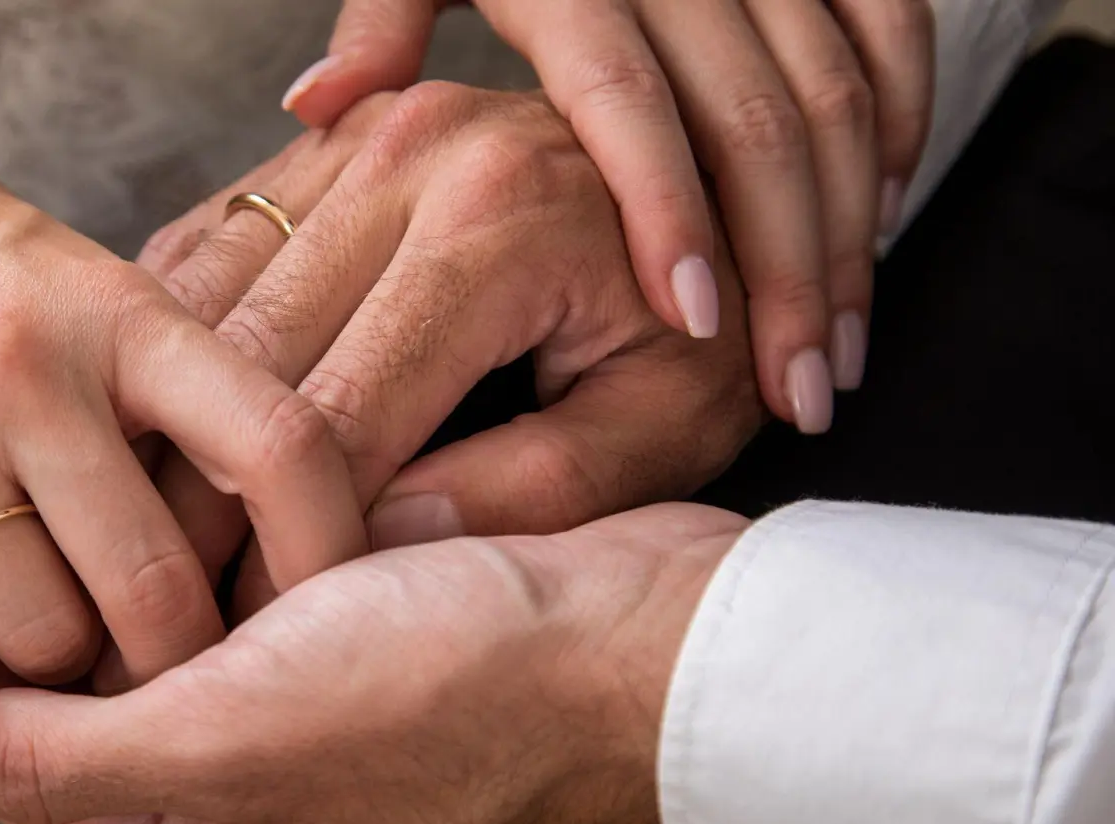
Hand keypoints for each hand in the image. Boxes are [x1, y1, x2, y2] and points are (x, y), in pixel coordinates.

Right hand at [0, 86, 365, 716]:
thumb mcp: (98, 292)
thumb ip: (179, 402)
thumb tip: (274, 543)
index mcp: (129, 319)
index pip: (278, 446)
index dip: (326, 550)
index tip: (322, 614)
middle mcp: (31, 371)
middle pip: (153, 587)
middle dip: (171, 665)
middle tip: (159, 673)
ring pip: (28, 632)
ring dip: (45, 674)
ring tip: (36, 647)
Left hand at [0, 503, 749, 823]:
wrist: (623, 634)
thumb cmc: (450, 696)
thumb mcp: (230, 742)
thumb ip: (64, 761)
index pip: (13, 771)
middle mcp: (223, 800)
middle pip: (77, 702)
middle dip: (61, 610)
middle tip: (48, 504)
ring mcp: (280, 723)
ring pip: (149, 635)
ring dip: (132, 565)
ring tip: (119, 476)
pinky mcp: (330, 650)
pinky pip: (228, 596)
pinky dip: (207, 542)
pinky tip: (198, 472)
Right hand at [135, 87, 761, 626]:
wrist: (721, 183)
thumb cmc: (703, 324)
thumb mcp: (664, 424)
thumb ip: (534, 491)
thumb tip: (377, 542)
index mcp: (499, 223)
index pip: (340, 415)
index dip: (287, 540)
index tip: (257, 632)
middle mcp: (409, 155)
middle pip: (245, 357)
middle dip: (201, 493)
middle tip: (177, 600)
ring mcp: (358, 133)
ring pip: (200, 299)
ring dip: (168, 419)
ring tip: (155, 525)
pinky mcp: (327, 138)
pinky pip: (209, 246)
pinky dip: (180, 342)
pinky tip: (174, 421)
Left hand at [286, 0, 937, 430]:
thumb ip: (384, 21)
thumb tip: (315, 108)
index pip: (625, 98)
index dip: (667, 212)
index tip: (695, 325)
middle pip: (752, 119)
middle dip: (789, 265)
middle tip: (798, 393)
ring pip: (833, 90)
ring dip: (850, 226)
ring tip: (836, 350)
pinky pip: (890, 27)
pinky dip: (901, 122)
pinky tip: (885, 218)